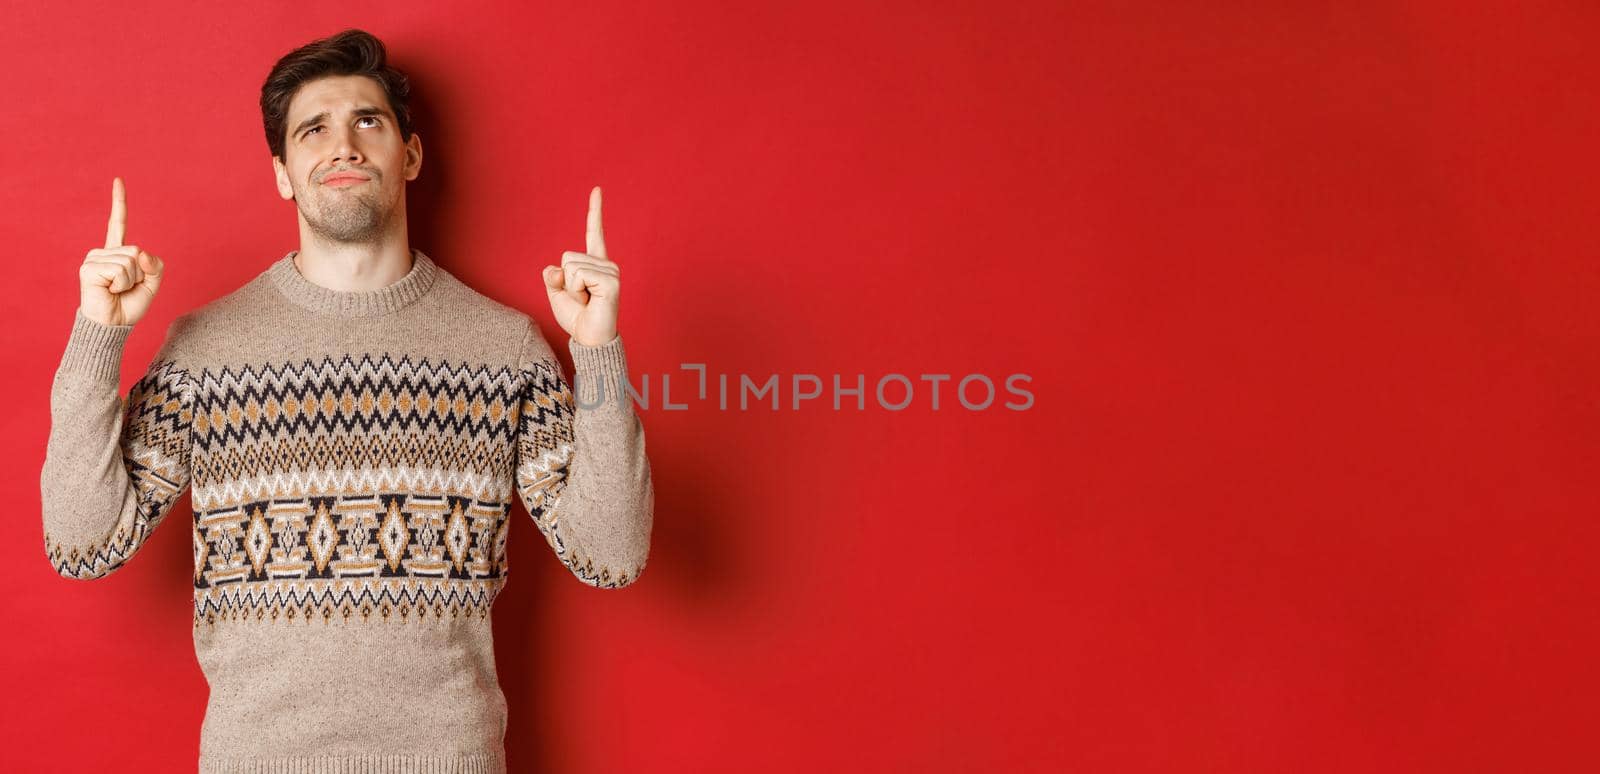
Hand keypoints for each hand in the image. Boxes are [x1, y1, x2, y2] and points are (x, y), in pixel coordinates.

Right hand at [78, 177, 166, 326]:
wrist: (113, 325)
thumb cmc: (129, 305)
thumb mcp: (152, 284)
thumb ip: (154, 265)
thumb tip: (140, 253)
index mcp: (117, 253)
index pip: (119, 223)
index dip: (119, 202)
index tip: (118, 180)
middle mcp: (103, 252)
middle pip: (136, 251)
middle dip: (139, 274)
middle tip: (125, 288)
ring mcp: (93, 259)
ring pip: (130, 261)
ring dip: (130, 280)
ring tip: (117, 290)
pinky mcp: (88, 268)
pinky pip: (120, 270)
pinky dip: (121, 284)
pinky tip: (110, 290)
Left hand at [542, 186, 620, 346]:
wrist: (589, 339)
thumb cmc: (577, 318)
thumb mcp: (557, 294)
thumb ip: (553, 277)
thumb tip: (556, 268)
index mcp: (594, 264)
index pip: (594, 233)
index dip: (594, 211)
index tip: (597, 189)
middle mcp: (606, 264)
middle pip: (568, 256)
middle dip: (566, 280)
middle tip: (580, 298)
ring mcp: (611, 272)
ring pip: (572, 265)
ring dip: (572, 288)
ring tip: (586, 301)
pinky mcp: (611, 281)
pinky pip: (579, 275)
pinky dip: (577, 290)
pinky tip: (591, 301)